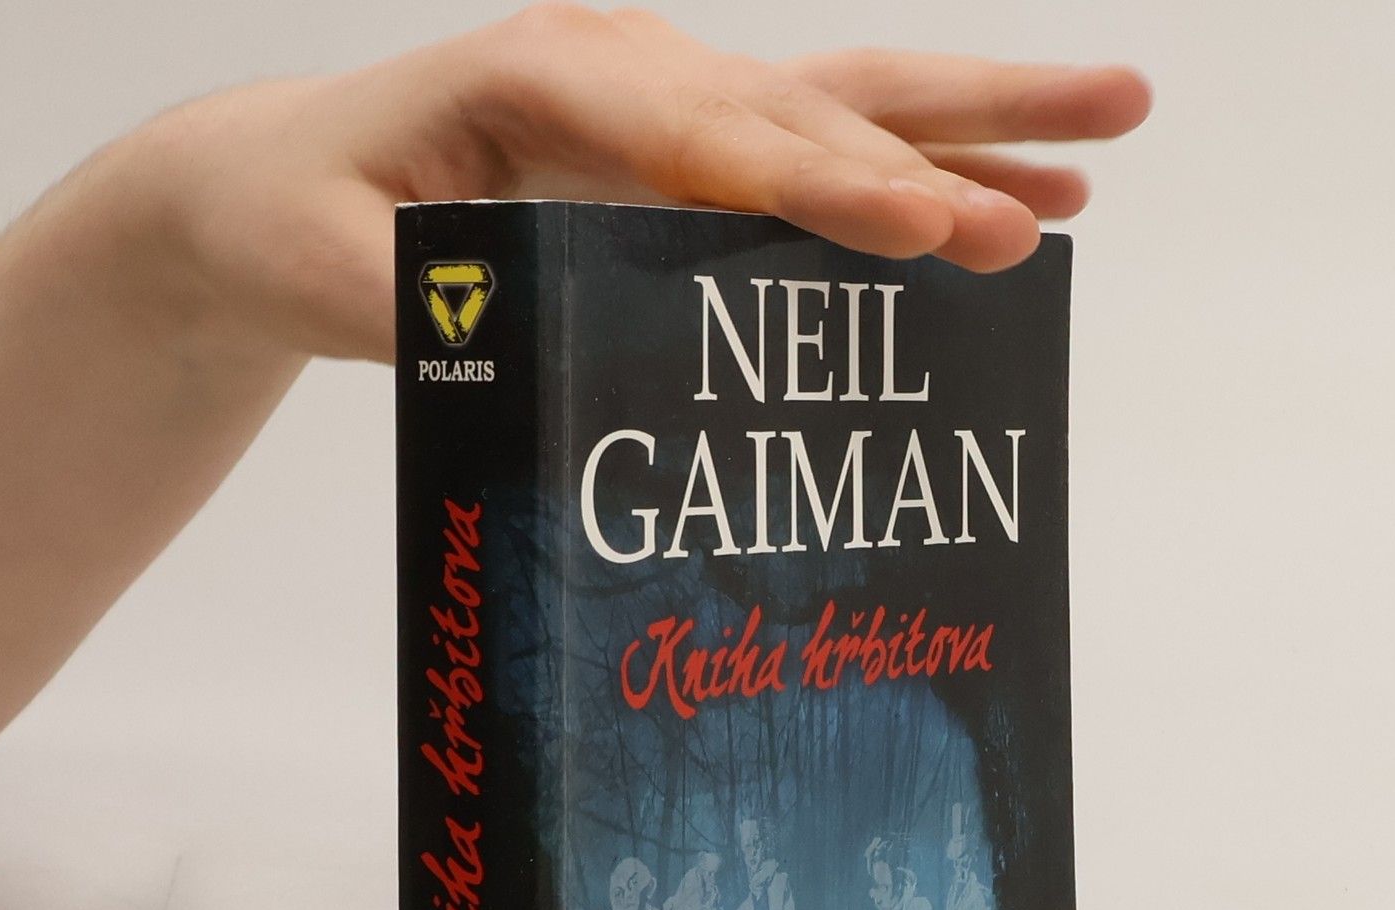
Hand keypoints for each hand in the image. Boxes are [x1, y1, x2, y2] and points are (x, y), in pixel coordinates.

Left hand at [105, 6, 1150, 362]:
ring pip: (849, 103)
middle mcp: (632, 70)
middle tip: (1053, 212)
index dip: (826, 190)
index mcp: (549, 83)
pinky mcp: (683, 145)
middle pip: (817, 104)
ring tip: (1115, 127)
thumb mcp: (336, 279)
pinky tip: (1014, 196)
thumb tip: (525, 353)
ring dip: (982, 122)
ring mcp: (669, 99)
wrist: (279, 182)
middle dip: (941, 161)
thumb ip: (428, 314)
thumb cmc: (302, 221)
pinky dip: (922, 169)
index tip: (924, 234)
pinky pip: (822, 148)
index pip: (715, 141)